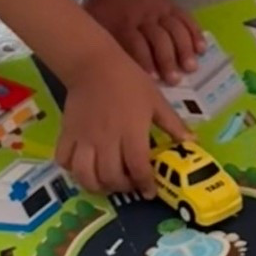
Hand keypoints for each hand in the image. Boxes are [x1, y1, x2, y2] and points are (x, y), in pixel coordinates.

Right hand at [57, 47, 189, 197]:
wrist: (94, 64)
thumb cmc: (130, 81)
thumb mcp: (157, 101)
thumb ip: (173, 125)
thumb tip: (192, 142)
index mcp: (131, 133)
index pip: (137, 168)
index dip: (145, 184)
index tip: (149, 191)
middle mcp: (106, 140)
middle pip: (111, 177)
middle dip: (122, 187)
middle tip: (129, 184)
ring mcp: (84, 139)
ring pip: (85, 175)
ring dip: (97, 185)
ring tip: (106, 183)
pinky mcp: (67, 133)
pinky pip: (64, 160)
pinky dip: (72, 170)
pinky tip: (84, 168)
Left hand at [86, 0, 205, 84]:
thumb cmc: (105, 12)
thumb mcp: (95, 25)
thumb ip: (101, 44)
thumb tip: (105, 72)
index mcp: (122, 24)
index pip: (135, 44)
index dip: (145, 62)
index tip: (153, 81)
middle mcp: (143, 17)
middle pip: (159, 39)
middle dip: (167, 60)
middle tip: (175, 80)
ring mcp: (160, 11)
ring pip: (175, 30)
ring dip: (184, 49)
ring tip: (191, 67)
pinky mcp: (172, 7)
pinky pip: (187, 19)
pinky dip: (195, 34)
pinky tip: (202, 49)